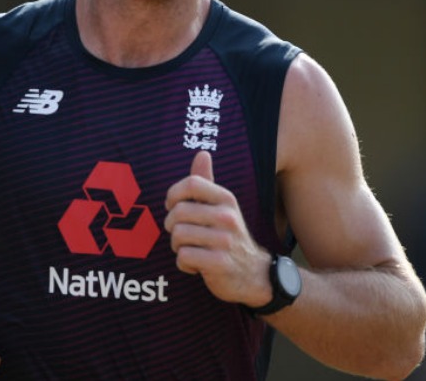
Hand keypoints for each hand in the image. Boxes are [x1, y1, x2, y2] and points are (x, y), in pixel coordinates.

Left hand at [164, 151, 271, 306]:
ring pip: (178, 236)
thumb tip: (202, 153)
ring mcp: (225, 240)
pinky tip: (197, 265)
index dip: (173, 195)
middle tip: (182, 235)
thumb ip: (206, 183)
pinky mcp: (219, 263)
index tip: (172, 206)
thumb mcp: (222, 208)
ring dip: (178, 247)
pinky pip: (184, 257)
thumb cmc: (228, 236)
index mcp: (226, 199)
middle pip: (178, 212)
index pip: (191, 184)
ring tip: (191, 250)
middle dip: (172, 226)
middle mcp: (227, 217)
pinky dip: (184, 264)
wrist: (253, 273)